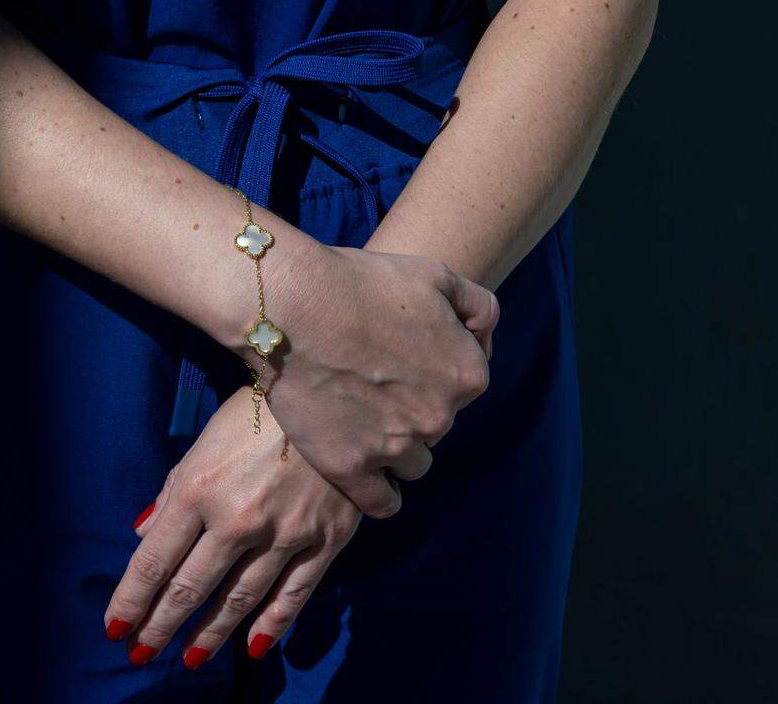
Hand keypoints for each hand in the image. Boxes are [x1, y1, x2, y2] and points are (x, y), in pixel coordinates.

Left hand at [103, 387, 360, 668]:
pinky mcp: (325, 540)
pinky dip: (273, 625)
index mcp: (198, 489)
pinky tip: (254, 647)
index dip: (131, 599)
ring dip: (211, 635)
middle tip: (142, 653)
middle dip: (161, 625)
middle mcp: (236, 519)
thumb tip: (145, 534)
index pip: (154, 560)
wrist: (334, 395)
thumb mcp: (205, 441)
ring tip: (190, 659)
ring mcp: (283, 534)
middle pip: (190, 587)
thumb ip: (173, 491)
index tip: (115, 627)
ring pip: (239, 598)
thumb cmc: (259, 411)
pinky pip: (294, 594)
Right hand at [248, 244, 498, 518]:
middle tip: (371, 384)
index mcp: (468, 374)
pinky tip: (363, 474)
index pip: (461, 387)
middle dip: (410, 409)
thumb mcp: (435, 274)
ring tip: (359, 422)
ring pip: (412, 465)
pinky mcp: (350, 467)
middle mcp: (439, 417)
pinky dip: (378, 493)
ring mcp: (394, 447)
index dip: (430, 372)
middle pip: (435, 425)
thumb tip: (485, 339)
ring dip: (394, 449)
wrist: (292, 304)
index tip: (398, 360)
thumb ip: (478, 306)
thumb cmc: (359, 282)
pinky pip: (382, 503)